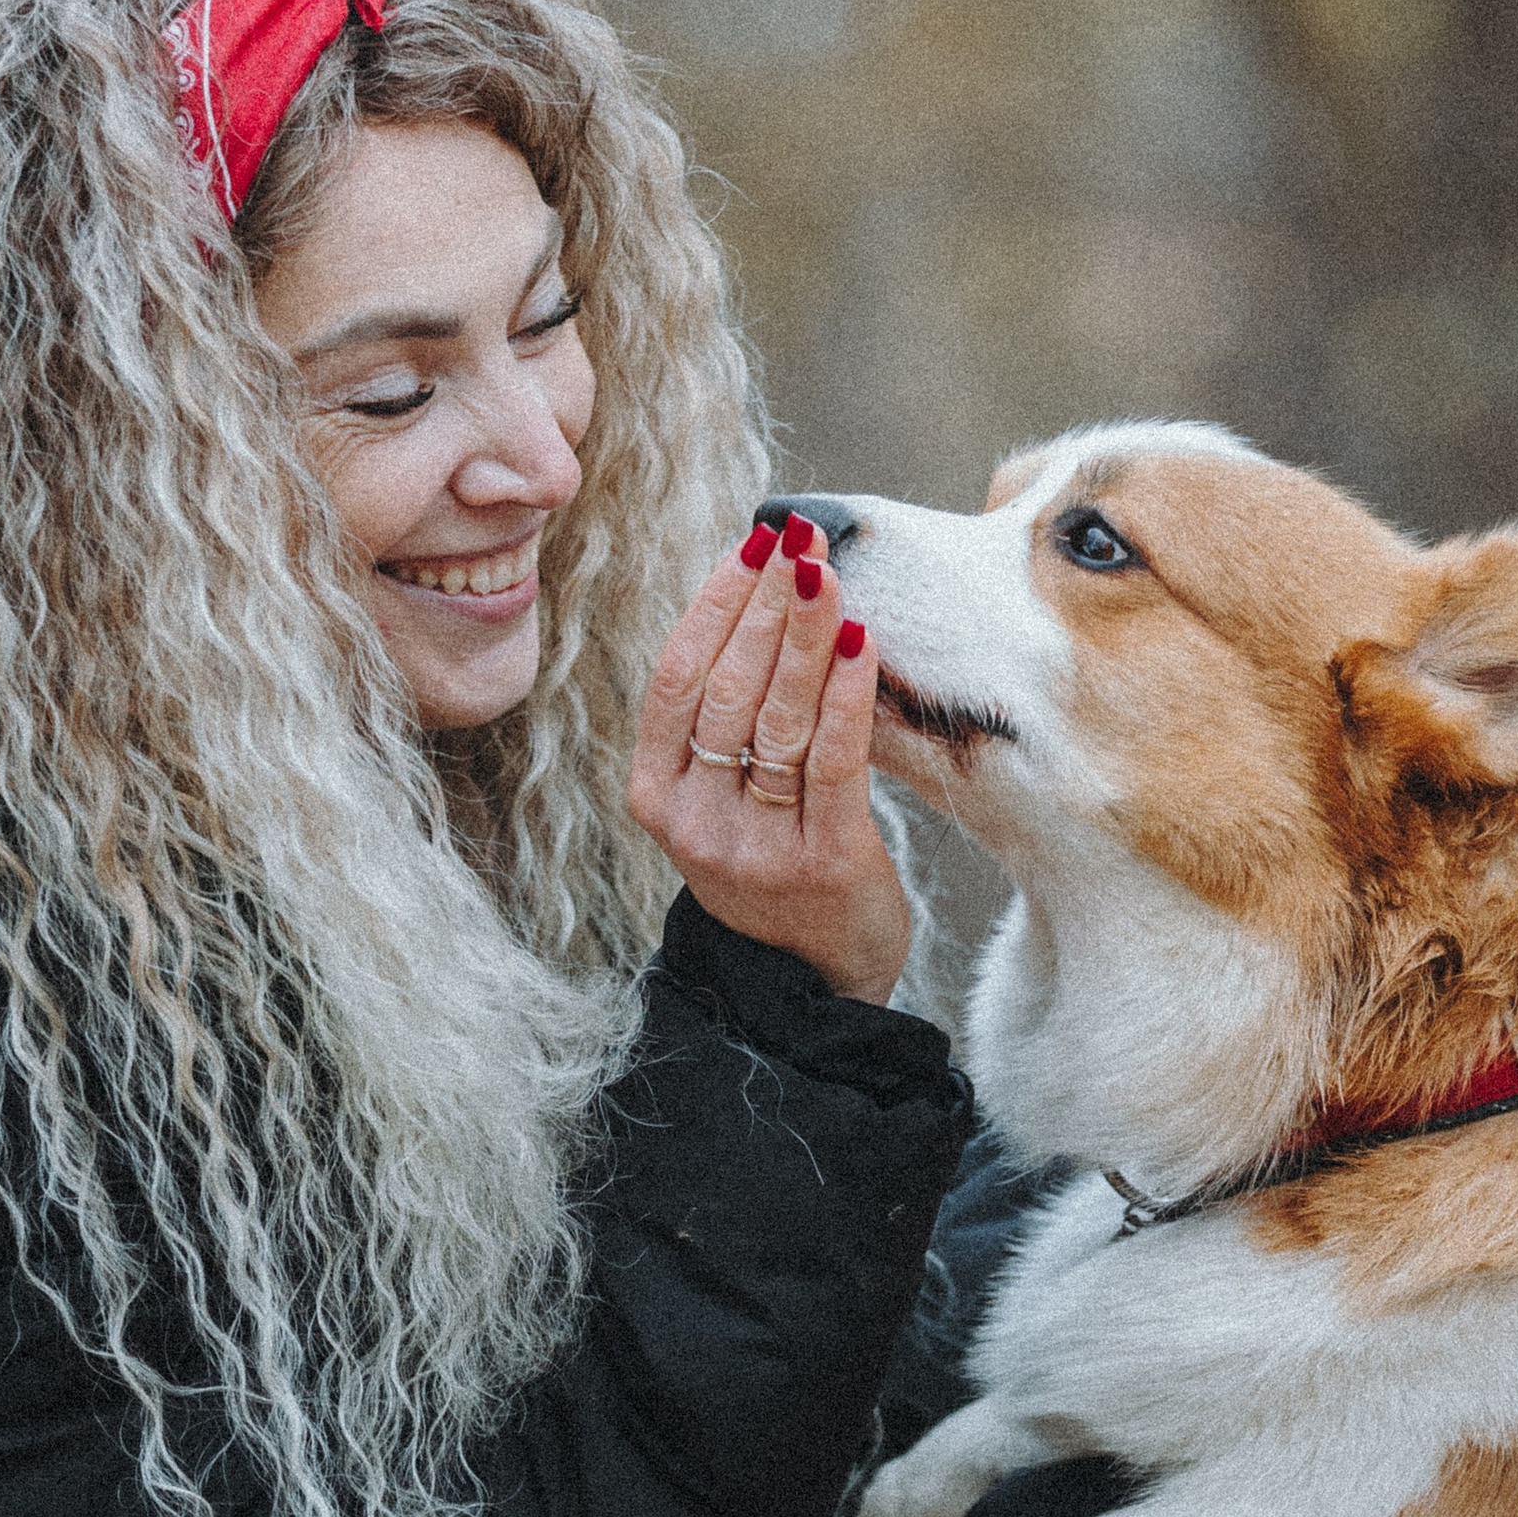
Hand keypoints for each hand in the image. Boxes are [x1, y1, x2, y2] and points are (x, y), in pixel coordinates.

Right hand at [626, 515, 912, 1003]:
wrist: (811, 977)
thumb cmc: (771, 863)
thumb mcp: (720, 797)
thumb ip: (723, 718)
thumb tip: (757, 592)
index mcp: (656, 797)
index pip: (678, 680)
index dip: (715, 604)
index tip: (753, 543)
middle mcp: (695, 825)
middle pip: (729, 691)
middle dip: (768, 604)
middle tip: (802, 538)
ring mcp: (755, 849)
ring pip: (779, 720)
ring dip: (806, 634)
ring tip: (829, 570)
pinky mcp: (822, 864)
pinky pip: (833, 762)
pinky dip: (847, 696)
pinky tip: (861, 642)